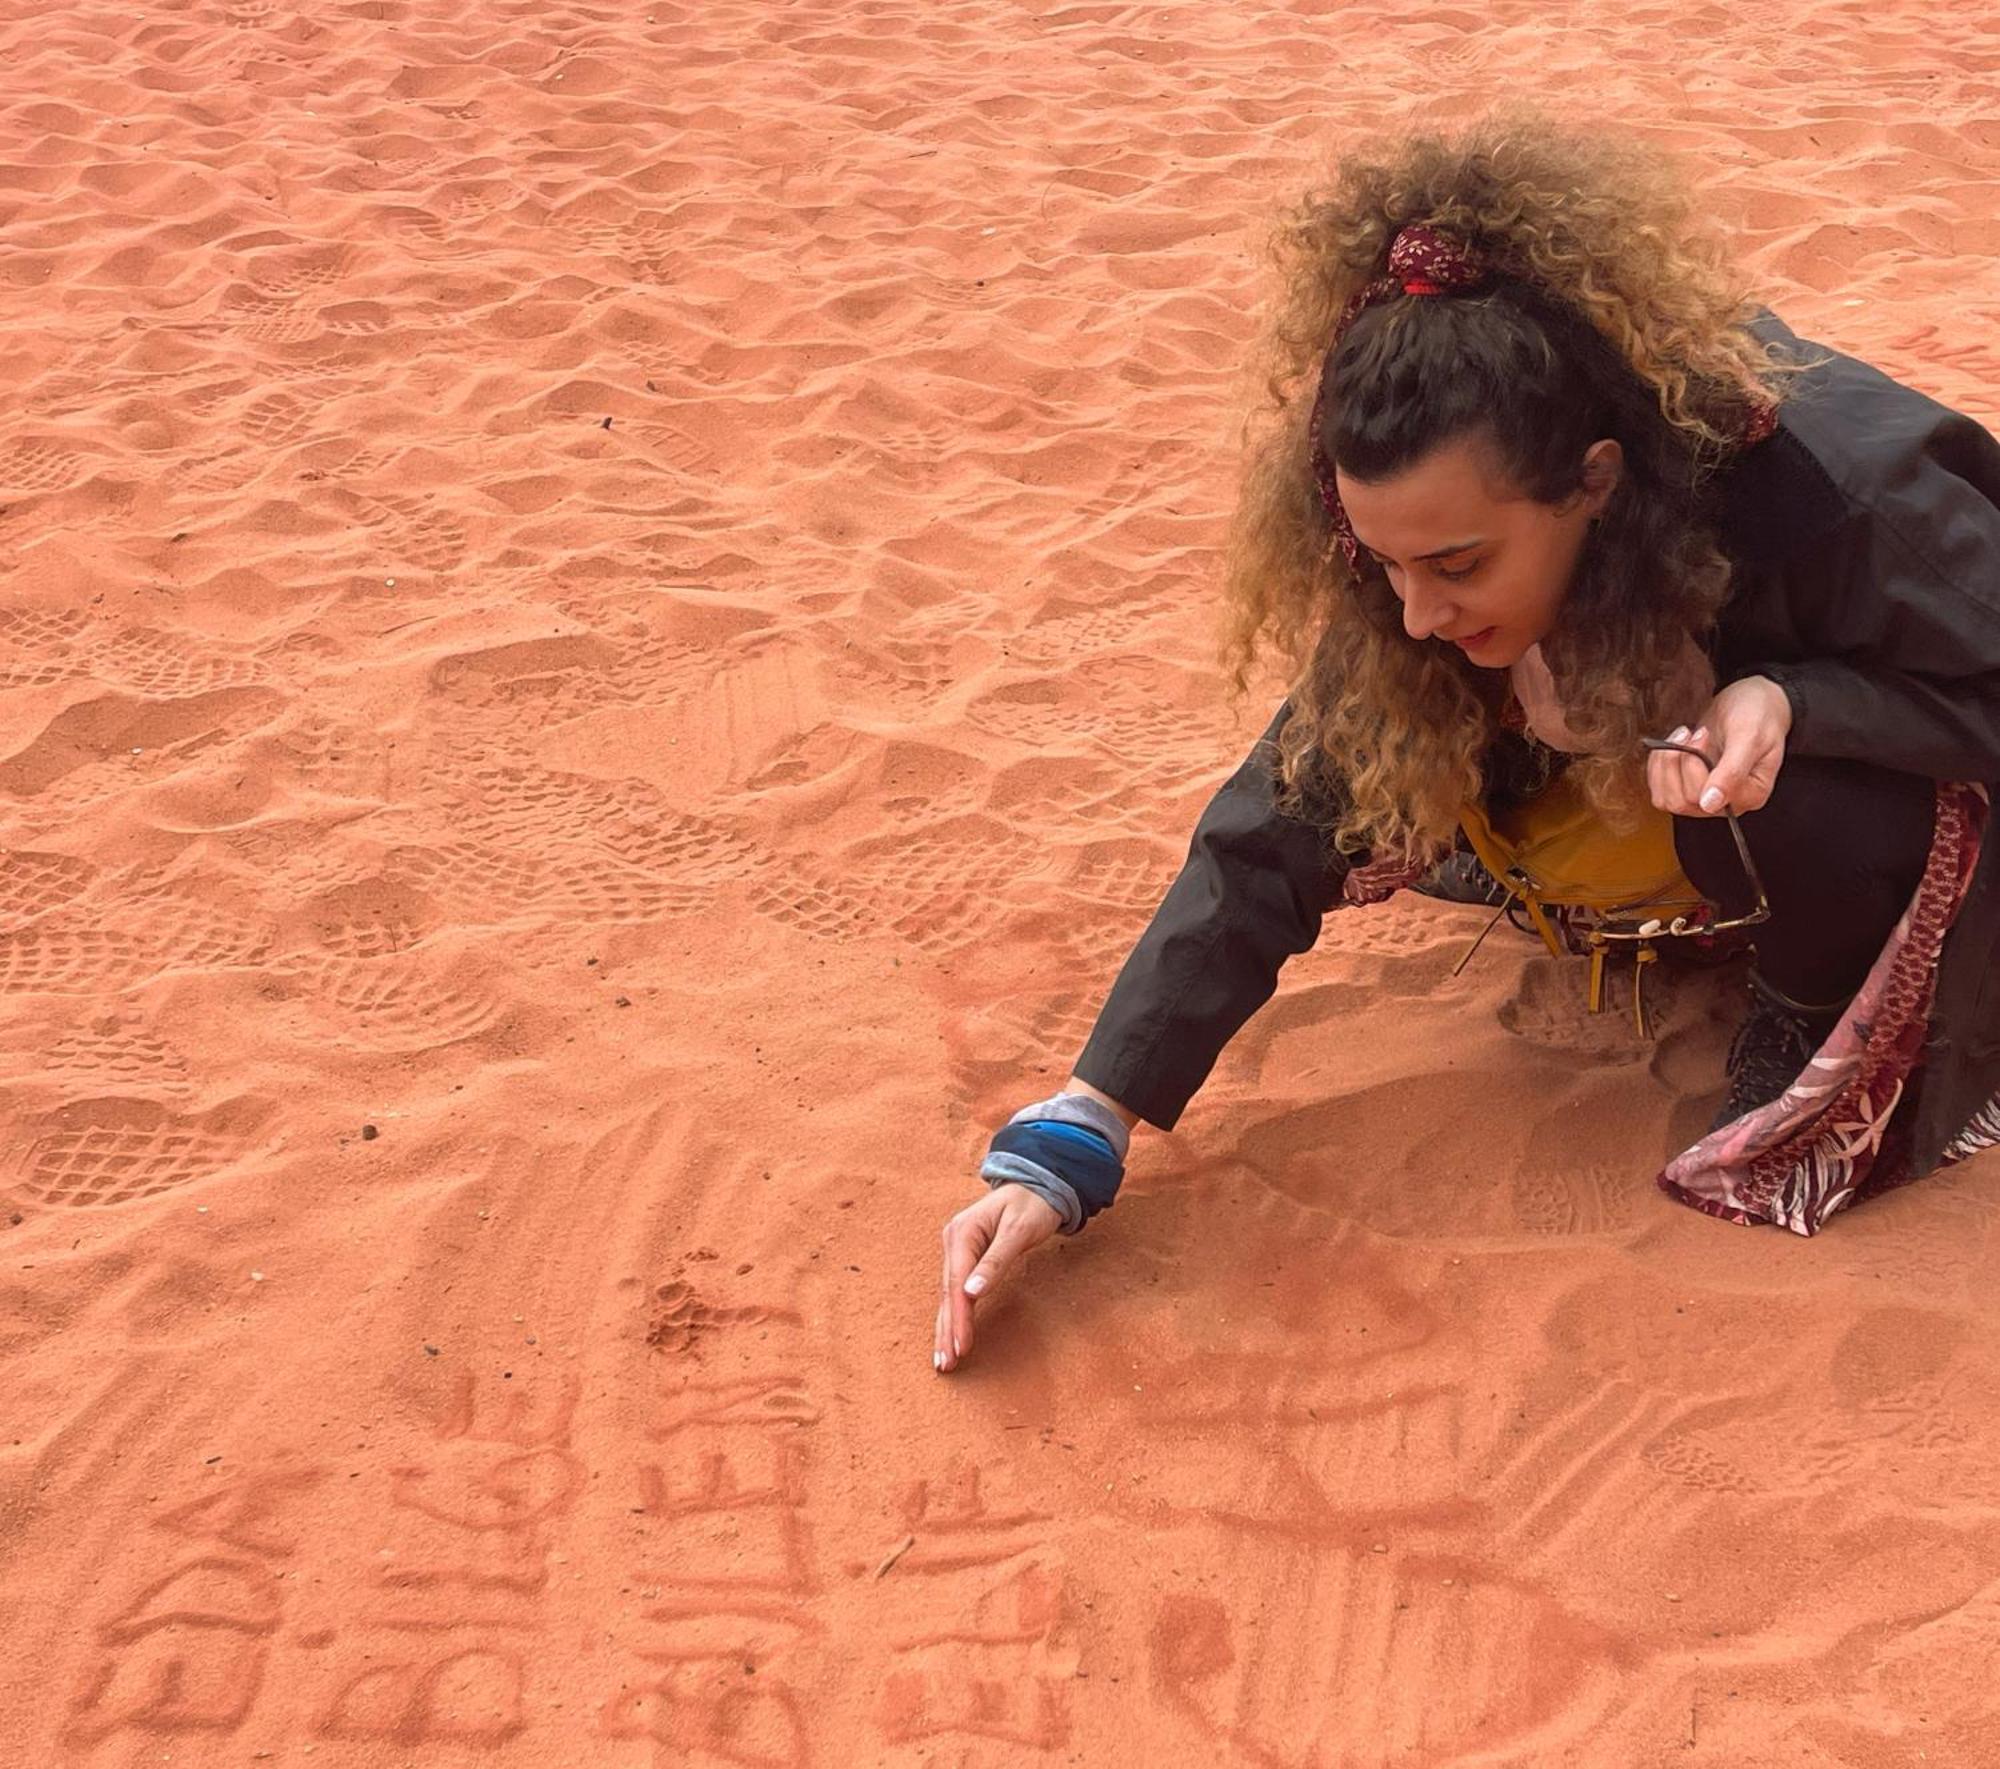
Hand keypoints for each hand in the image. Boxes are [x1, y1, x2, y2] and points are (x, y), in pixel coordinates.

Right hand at [934, 1183, 1061, 1373]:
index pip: (956, 1283)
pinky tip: (950, 1336)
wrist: (1038, 1185)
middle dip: (946, 1330)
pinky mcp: (965, 1258)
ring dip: (946, 1327)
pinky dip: (954, 1315)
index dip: (959, 1317)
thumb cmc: (1032, 1205)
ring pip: (949, 1296)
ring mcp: (957, 1250)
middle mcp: (954, 1241)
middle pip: (947, 1293)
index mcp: (962, 1232)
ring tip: (943, 1360)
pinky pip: (957, 1291)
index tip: (961, 1346)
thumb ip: (996, 1261)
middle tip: (945, 1363)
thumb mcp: (1019, 1231)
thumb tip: (972, 1292)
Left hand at [1647, 676, 1791, 816]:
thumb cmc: (1758, 715)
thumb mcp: (1749, 737)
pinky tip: (1671, 745)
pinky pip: (1660, 791)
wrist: (1750, 701)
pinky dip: (1658, 766)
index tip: (1701, 735)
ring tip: (1681, 738)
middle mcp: (1727, 803)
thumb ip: (1732, 772)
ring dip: (1664, 766)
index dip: (1693, 767)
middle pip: (1682, 801)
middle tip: (1691, 733)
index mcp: (1750, 795)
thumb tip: (1710, 804)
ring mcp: (1705, 796)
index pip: (1706, 800)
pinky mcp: (1688, 787)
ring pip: (1667, 800)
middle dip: (1678, 762)